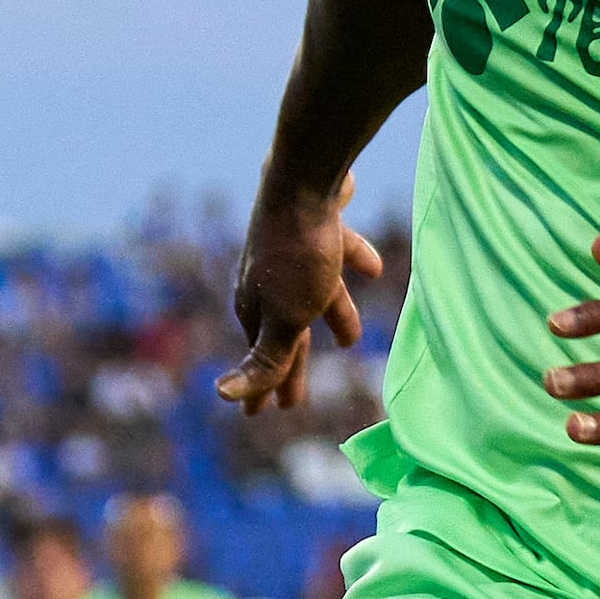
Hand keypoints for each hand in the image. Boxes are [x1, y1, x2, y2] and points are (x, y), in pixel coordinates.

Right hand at [223, 180, 379, 411]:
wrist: (303, 182)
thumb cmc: (296, 258)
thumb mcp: (286, 320)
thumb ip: (265, 360)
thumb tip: (224, 396)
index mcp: (258, 309)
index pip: (263, 361)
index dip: (265, 390)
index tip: (261, 416)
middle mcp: (270, 283)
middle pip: (287, 335)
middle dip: (292, 366)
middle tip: (294, 401)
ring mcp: (292, 255)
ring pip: (313, 296)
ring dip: (331, 317)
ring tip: (350, 340)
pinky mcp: (318, 227)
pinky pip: (338, 251)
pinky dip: (353, 262)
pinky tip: (376, 269)